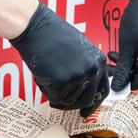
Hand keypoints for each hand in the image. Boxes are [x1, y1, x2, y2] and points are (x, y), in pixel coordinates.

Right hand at [11, 1, 108, 116]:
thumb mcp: (78, 49)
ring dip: (56, 92)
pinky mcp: (61, 83)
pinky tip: (40, 73)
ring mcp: (77, 77)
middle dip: (72, 104)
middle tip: (59, 101)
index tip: (86, 110)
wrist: (34, 26)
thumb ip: (85, 66)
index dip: (94, 102)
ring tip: (46, 73)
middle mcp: (92, 70)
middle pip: (86, 100)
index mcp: (99, 61)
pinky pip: (53, 98)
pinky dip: (45, 89)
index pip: (103, 90)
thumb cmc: (51, 33)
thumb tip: (83, 88)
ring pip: (68, 101)